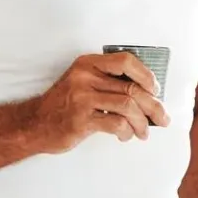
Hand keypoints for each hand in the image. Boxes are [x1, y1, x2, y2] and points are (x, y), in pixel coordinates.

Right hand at [35, 52, 169, 151]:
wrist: (34, 124)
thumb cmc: (65, 105)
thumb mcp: (82, 83)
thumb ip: (108, 82)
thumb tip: (147, 94)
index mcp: (87, 64)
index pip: (125, 61)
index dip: (146, 75)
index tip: (156, 89)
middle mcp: (85, 77)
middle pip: (132, 88)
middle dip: (154, 106)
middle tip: (162, 118)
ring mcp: (82, 98)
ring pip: (128, 106)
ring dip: (142, 123)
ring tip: (144, 133)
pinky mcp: (81, 120)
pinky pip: (116, 124)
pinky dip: (127, 132)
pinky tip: (125, 136)